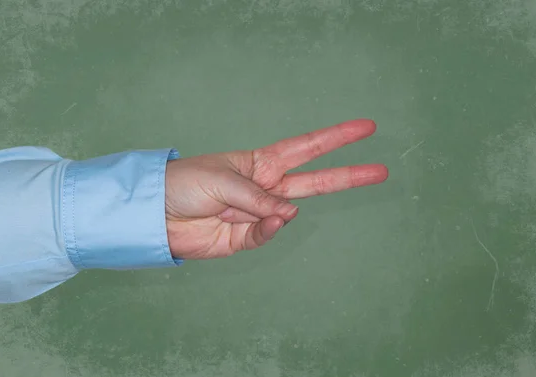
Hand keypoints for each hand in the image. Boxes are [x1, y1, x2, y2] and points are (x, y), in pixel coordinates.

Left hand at [164, 119, 387, 258]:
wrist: (154, 215)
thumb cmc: (183, 184)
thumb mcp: (222, 180)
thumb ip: (259, 197)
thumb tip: (290, 213)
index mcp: (260, 163)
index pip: (307, 148)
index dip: (336, 138)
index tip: (365, 129)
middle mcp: (265, 187)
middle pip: (315, 181)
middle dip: (348, 176)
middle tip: (381, 170)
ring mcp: (258, 213)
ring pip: (289, 213)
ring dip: (281, 212)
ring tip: (268, 210)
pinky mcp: (246, 238)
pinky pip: (267, 234)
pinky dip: (269, 229)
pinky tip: (266, 222)